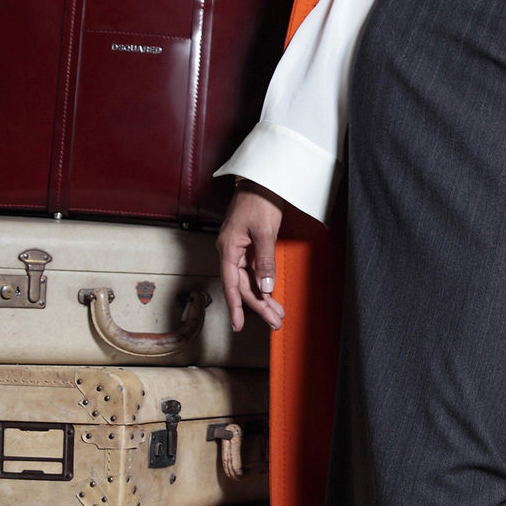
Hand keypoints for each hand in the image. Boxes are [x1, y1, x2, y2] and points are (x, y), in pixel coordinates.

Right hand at [218, 184, 287, 331]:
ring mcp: (239, 249)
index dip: (236, 307)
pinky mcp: (249, 245)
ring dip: (263, 297)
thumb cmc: (259, 201)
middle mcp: (230, 251)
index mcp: (228, 248)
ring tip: (277, 313)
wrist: (262, 179)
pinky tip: (271, 295)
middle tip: (275, 322)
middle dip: (259, 306)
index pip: (232, 284)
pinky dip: (263, 283)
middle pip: (243, 285)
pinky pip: (253, 270)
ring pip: (249, 280)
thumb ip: (264, 260)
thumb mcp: (264, 231)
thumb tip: (265, 288)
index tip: (239, 326)